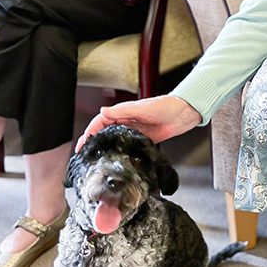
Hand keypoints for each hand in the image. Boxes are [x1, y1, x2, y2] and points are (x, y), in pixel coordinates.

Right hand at [75, 95, 201, 151]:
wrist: (183, 114)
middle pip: (103, 132)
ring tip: (94, 158)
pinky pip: (126, 146)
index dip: (89, 132)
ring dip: (103, 147)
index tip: (82, 142)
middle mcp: (126, 121)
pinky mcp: (142, 139)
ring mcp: (134, 131)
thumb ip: (122, 110)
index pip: (100, 122)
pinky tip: (115, 159)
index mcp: (123, 112)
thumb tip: (103, 111)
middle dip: (92, 141)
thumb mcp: (141, 108)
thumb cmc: (165, 106)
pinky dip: (119, 151)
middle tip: (82, 153)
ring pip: (113, 139)